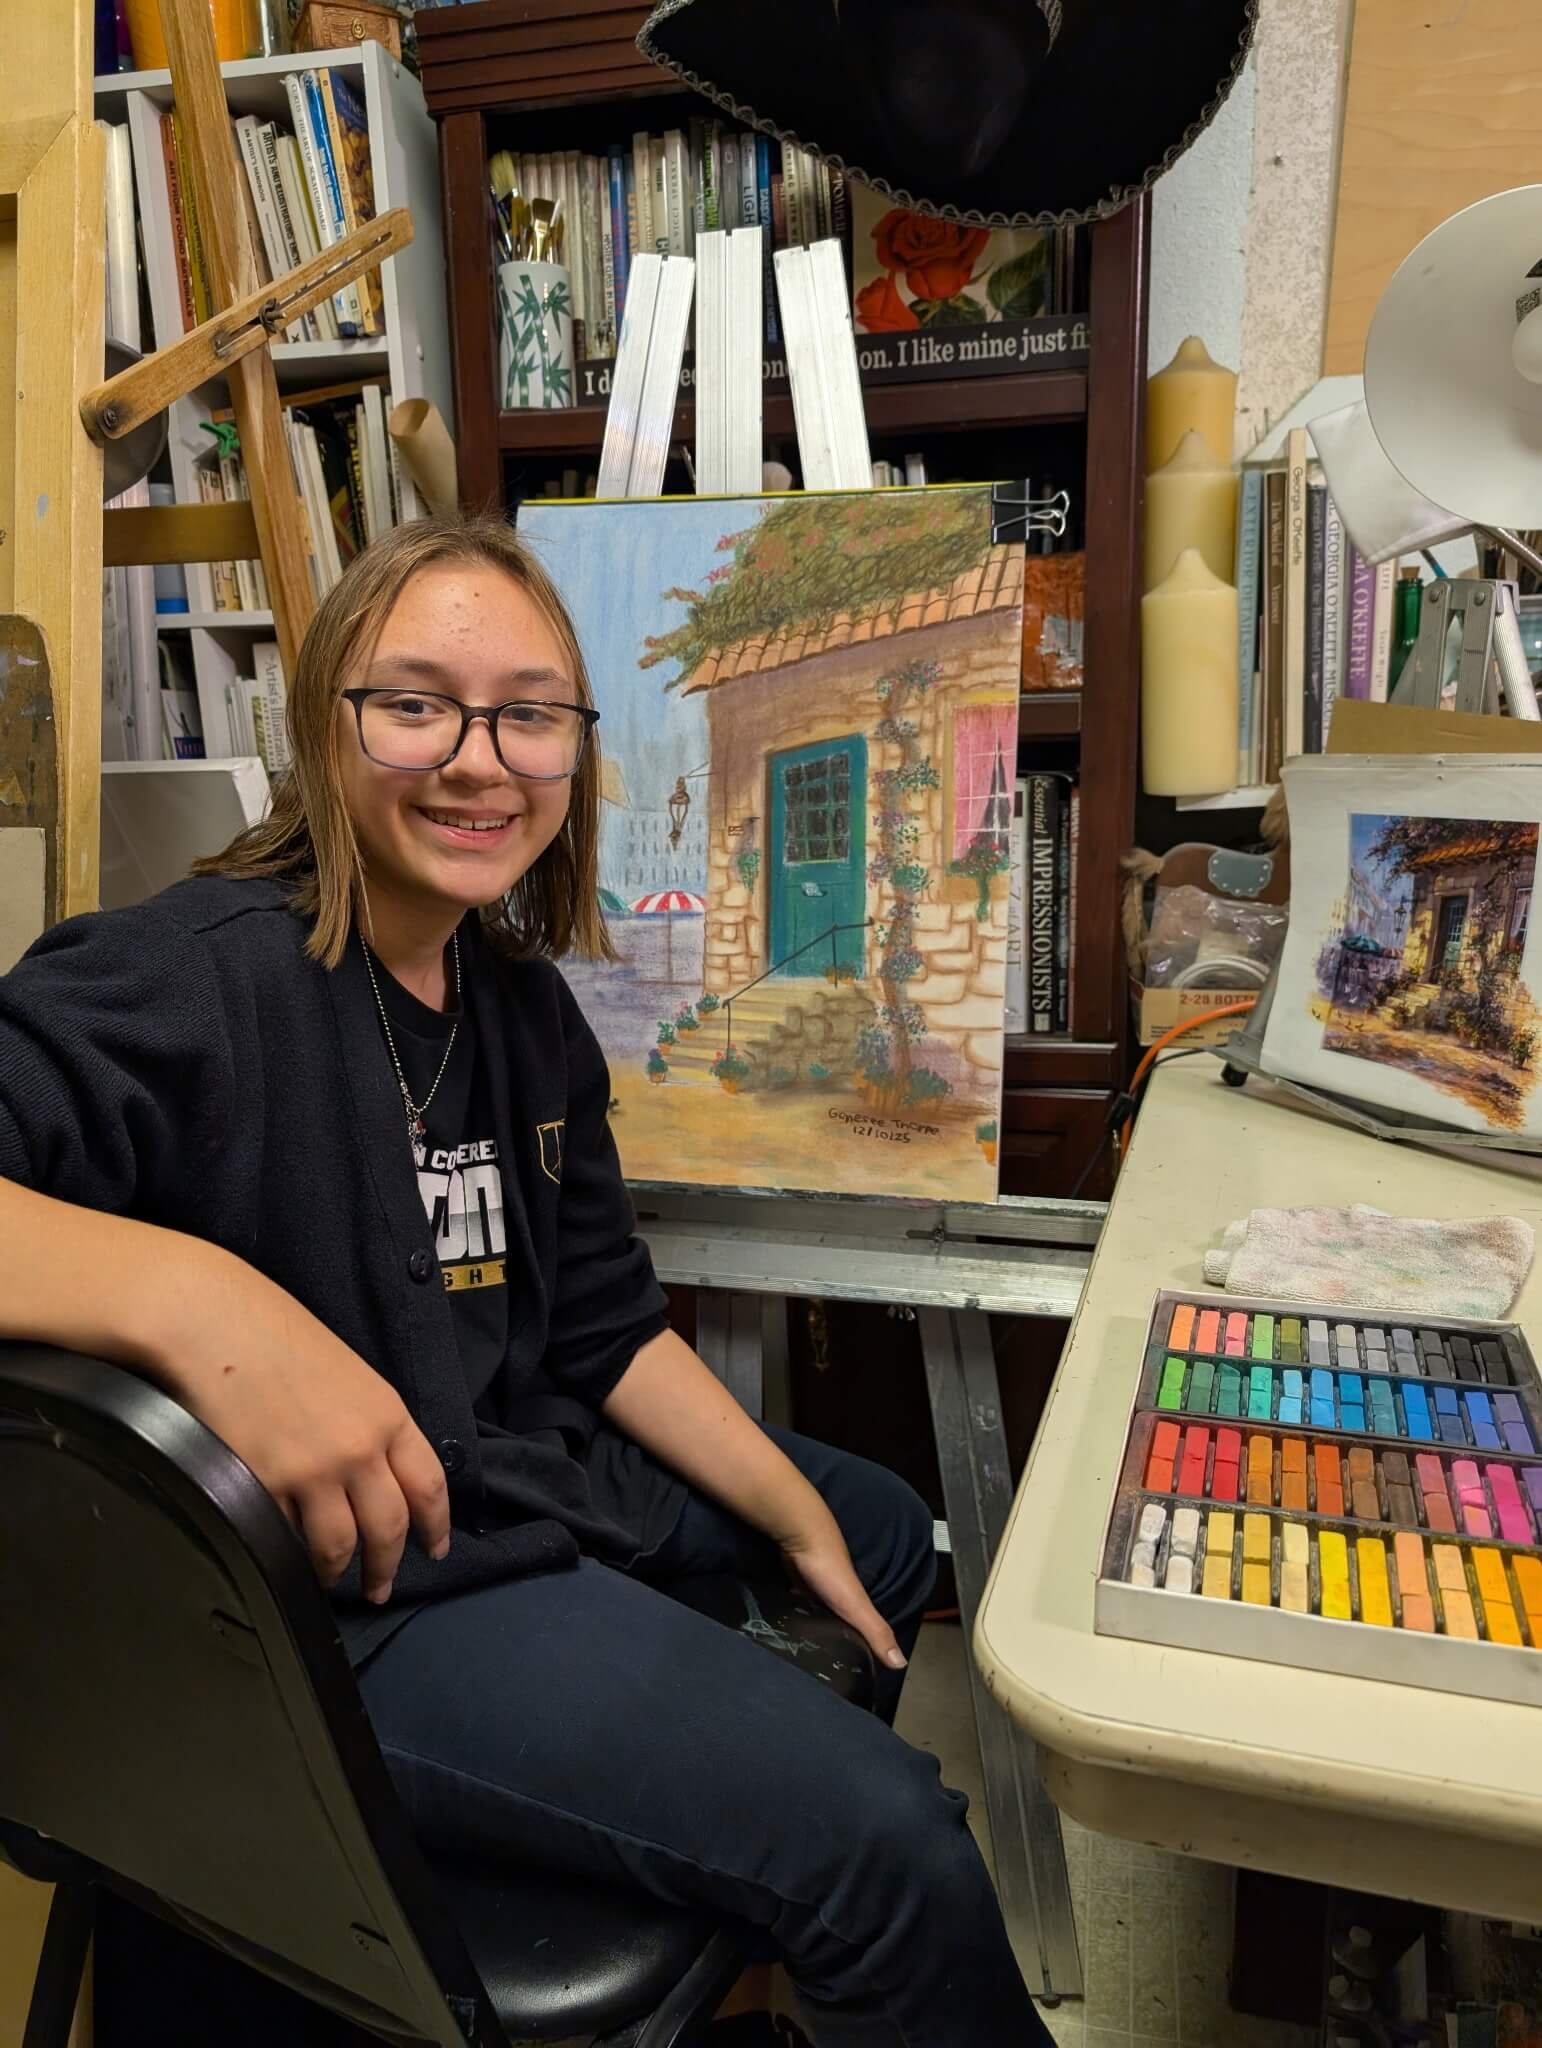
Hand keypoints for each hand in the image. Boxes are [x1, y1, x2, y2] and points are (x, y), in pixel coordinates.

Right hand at [146, 1240, 449, 1604]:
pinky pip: (283, 1537)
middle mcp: (358, 1450)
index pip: (429, 1485)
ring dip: (337, 1572)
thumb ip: (369, 1424)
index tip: (435, 1549)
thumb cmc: (276, 1336)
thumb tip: (375, 1473)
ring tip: (332, 1579)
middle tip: (381, 1588)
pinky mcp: (262, 1488)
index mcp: (386, 1415)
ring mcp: (311, 1473)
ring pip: (338, 1546)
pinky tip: (285, 1555)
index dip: (436, 1525)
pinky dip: (287, 1552)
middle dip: (388, 1567)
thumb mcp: (348, 1374)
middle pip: (389, 1528)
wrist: (215, 1324)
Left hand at [779, 1514, 906, 1672]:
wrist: (799, 1538)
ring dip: (819, 1628)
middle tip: (828, 1667)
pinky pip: (800, 1606)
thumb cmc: (831, 1571)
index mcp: (857, 1604)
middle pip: (842, 1625)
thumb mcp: (857, 1606)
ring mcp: (817, 1591)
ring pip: (821, 1616)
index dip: (867, 1649)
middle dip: (839, 1641)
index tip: (861, 1671)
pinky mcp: (797, 1585)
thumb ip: (877, 1632)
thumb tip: (901, 1664)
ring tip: (809, 1653)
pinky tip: (792, 1629)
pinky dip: (799, 1616)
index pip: (865, 1632)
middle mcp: (839, 1598)